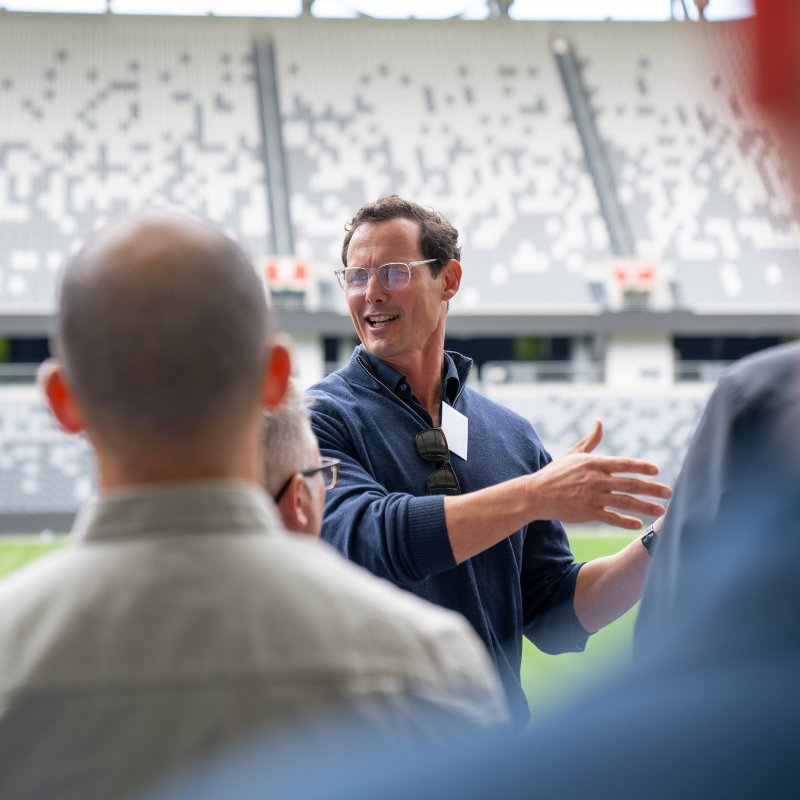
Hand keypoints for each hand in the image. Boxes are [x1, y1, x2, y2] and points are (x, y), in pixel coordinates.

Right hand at [528, 420, 670, 529]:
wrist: (537, 493)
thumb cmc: (556, 472)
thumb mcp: (573, 453)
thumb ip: (591, 440)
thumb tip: (600, 422)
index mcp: (594, 464)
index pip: (622, 464)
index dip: (640, 466)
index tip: (656, 470)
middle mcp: (596, 480)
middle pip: (629, 484)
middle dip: (651, 488)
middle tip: (669, 492)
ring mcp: (592, 497)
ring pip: (624, 502)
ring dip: (645, 507)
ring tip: (661, 510)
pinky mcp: (587, 512)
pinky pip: (611, 517)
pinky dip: (625, 521)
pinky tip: (639, 524)